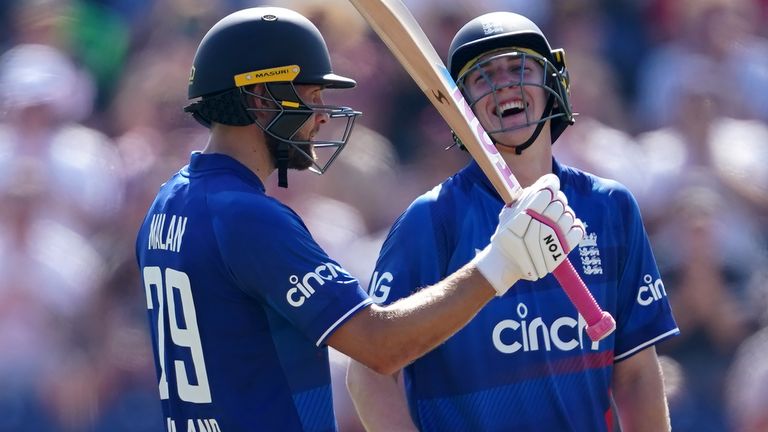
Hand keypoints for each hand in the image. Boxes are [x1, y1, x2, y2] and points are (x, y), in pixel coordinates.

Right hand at [473, 174, 584, 295]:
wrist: (508, 262)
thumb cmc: (507, 234)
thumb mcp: (508, 212)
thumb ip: (525, 197)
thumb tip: (545, 182)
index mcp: (526, 213)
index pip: (548, 189)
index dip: (550, 184)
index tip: (549, 187)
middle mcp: (541, 224)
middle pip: (560, 201)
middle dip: (555, 200)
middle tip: (548, 205)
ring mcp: (554, 237)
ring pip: (569, 214)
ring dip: (563, 214)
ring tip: (553, 220)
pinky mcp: (563, 249)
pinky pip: (578, 229)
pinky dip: (574, 226)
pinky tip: (564, 227)